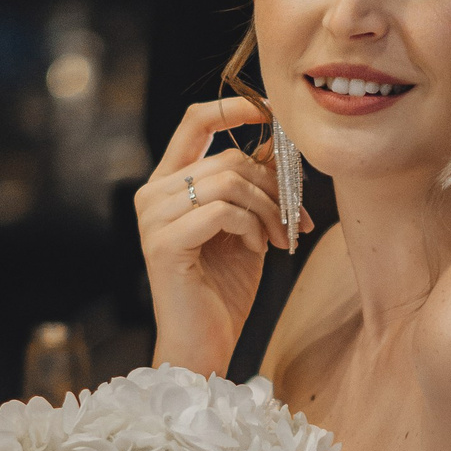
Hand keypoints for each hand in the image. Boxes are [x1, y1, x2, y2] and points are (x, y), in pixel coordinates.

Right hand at [135, 99, 312, 377]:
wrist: (206, 343)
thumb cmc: (225, 288)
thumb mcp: (247, 225)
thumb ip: (254, 185)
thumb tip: (279, 140)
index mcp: (169, 184)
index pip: (195, 122)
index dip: (234, 107)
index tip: (273, 111)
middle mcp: (153, 194)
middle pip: (229, 158)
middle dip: (274, 187)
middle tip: (296, 220)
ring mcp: (154, 218)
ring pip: (229, 181)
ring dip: (268, 210)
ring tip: (279, 239)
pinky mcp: (164, 243)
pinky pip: (223, 211)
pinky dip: (252, 227)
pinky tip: (259, 249)